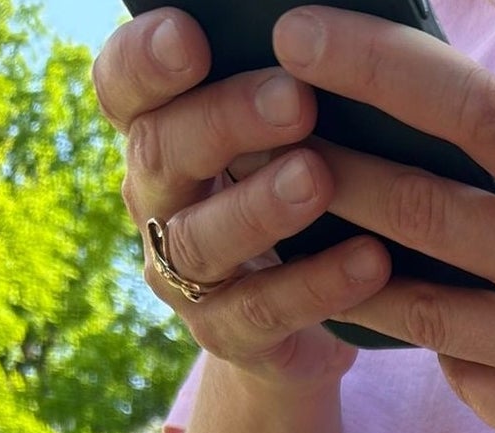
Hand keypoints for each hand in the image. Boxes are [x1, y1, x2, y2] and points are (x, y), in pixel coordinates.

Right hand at [92, 7, 391, 385]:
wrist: (303, 327)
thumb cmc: (303, 202)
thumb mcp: (283, 144)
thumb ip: (282, 94)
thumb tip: (332, 36)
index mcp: (158, 135)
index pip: (122, 87)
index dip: (145, 61)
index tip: (190, 35)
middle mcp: (156, 203)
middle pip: (162, 153)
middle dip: (226, 122)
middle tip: (295, 99)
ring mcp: (184, 276)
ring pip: (202, 239)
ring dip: (260, 207)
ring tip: (317, 178)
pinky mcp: (228, 336)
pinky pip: (265, 311)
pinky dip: (318, 284)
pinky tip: (372, 259)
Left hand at [271, 6, 494, 432]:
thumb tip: (413, 117)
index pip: (476, 111)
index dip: (379, 67)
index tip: (300, 34)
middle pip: (422, 211)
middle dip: (328, 169)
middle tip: (258, 136)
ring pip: (415, 307)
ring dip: (342, 267)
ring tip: (293, 231)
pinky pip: (458, 376)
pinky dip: (440, 350)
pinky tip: (435, 333)